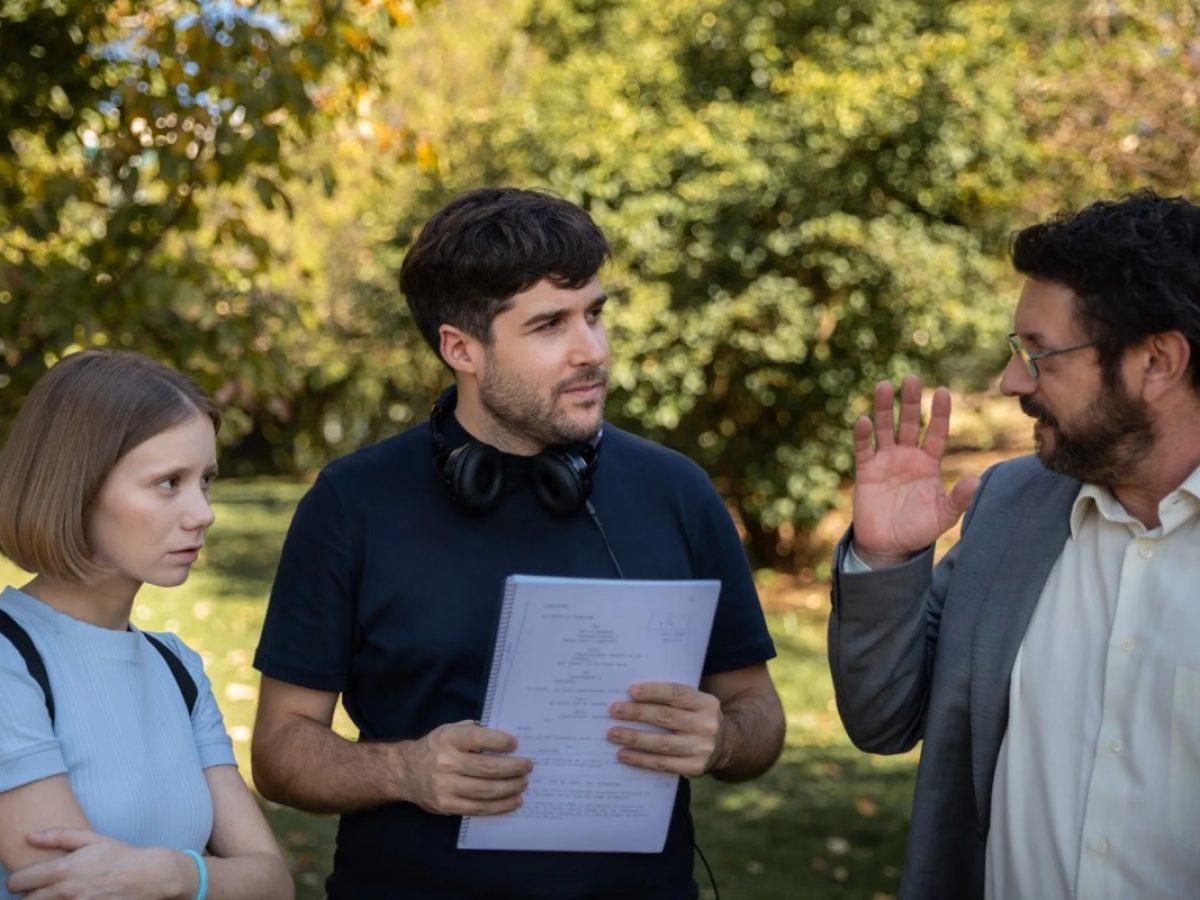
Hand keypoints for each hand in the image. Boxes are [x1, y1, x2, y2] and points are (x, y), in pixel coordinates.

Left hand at [8, 828, 192, 899]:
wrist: (148, 877)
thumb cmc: (121, 856)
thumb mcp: (93, 840)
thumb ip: (59, 836)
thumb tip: (30, 837)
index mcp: (64, 870)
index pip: (18, 882)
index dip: (17, 880)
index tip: (25, 878)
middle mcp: (65, 892)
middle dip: (29, 893)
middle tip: (41, 886)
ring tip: (58, 893)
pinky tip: (74, 897)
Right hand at [402, 720, 531, 816]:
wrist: (405, 772)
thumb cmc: (436, 748)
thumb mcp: (450, 730)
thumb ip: (474, 731)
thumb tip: (506, 740)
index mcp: (449, 739)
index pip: (478, 738)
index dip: (500, 741)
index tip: (516, 744)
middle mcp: (446, 762)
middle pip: (487, 768)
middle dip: (514, 768)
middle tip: (528, 767)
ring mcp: (445, 786)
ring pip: (486, 791)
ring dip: (510, 789)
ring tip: (524, 784)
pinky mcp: (447, 806)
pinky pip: (478, 808)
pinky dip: (500, 806)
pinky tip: (513, 801)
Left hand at [607, 682, 723, 777]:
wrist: (724, 746)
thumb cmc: (696, 719)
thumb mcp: (694, 704)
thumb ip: (671, 699)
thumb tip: (631, 696)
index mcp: (706, 703)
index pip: (677, 694)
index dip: (654, 692)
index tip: (631, 691)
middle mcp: (707, 725)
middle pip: (666, 717)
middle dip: (637, 713)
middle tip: (614, 710)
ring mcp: (702, 748)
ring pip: (661, 743)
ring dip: (634, 738)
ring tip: (613, 733)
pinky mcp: (694, 768)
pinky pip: (662, 763)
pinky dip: (640, 759)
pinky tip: (623, 754)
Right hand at [851, 375, 978, 566]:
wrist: (889, 546)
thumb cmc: (918, 529)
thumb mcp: (943, 516)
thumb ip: (959, 499)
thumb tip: (977, 481)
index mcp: (929, 463)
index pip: (937, 433)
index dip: (940, 414)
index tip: (942, 392)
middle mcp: (907, 456)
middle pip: (910, 423)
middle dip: (910, 402)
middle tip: (911, 379)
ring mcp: (885, 461)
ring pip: (885, 429)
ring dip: (884, 409)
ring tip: (884, 386)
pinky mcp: (866, 471)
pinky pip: (864, 449)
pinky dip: (863, 435)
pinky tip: (864, 421)